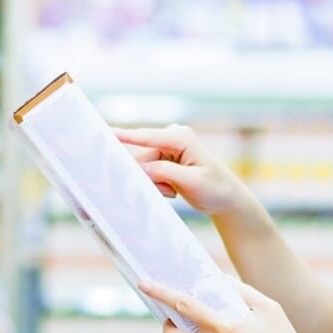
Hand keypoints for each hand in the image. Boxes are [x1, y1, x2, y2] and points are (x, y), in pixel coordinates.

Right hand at [113, 124, 250, 216]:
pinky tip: (173, 190)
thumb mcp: (192, 182)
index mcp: (181, 137)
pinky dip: (157, 184)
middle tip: (169, 192)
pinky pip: (148, 172)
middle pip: (142, 158)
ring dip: (155, 184)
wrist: (227, 199)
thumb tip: (141, 168)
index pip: (146, 137)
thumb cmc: (216, 189)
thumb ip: (165, 173)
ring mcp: (167, 147)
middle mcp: (172, 137)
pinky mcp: (164, 158)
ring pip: (144, 168)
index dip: (124, 136)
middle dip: (150, 177)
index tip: (105, 133)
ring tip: (174, 192)